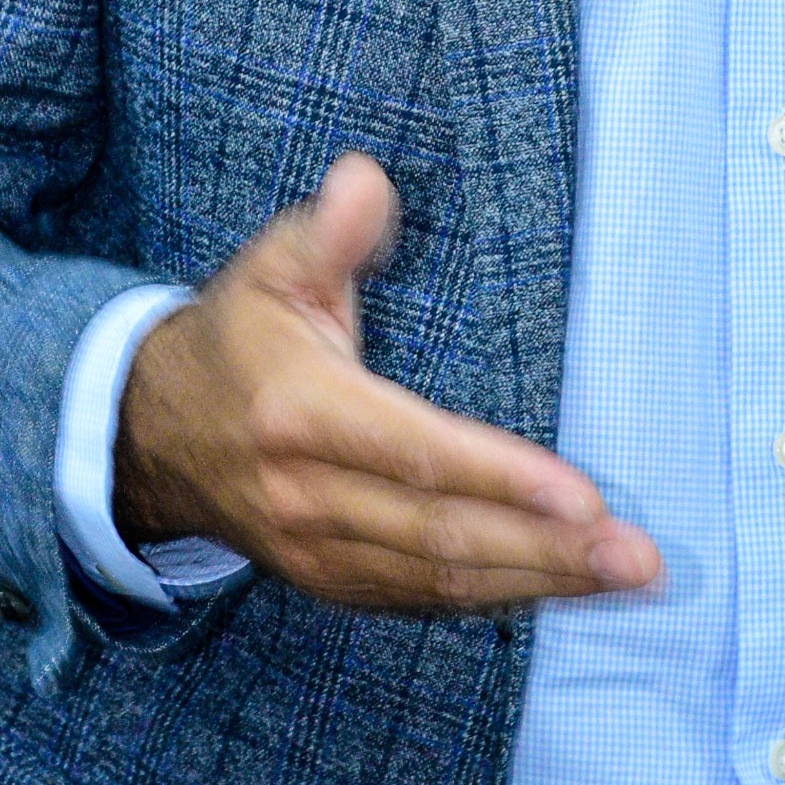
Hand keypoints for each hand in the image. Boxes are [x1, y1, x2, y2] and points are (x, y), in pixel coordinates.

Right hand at [114, 152, 662, 614]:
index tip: (584, 496)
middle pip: (442, 535)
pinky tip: (563, 589)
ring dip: (539, 583)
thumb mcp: (269, 266)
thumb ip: (326, 229)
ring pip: (440, 581)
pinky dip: (498, 599)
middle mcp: (307, 496)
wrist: (149, 436)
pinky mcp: (331, 584)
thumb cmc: (236, 337)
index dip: (500, 478)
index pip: (415, 453)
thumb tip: (368, 183)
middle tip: (635, 556)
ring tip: (624, 577)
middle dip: (548, 549)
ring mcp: (317, 552)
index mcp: (299, 413)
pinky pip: (423, 601)